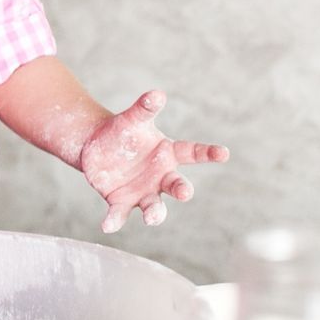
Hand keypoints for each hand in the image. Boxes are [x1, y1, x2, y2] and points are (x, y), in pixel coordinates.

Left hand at [78, 90, 229, 231]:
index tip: (224, 153)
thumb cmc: (122, 132)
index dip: (208, 153)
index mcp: (168, 154)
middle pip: (176, 185)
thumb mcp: (132, 119)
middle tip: (185, 192)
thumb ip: (144, 109)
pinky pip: (120, 214)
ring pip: (154, 206)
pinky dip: (115, 221)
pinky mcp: (121, 202)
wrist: (96, 148)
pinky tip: (107, 226)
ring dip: (155, 214)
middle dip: (182, 189)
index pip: (192, 153)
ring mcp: (142, 192)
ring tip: (152, 218)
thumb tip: (157, 94)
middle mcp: (160, 177)